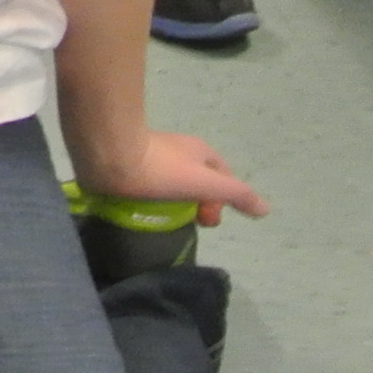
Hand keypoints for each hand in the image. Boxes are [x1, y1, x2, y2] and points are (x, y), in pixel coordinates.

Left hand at [72, 128, 270, 226]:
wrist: (108, 154)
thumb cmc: (161, 168)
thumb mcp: (206, 183)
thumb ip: (236, 194)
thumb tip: (265, 209)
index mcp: (198, 150)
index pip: (222, 177)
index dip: (222, 201)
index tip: (206, 221)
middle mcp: (176, 149)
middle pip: (195, 182)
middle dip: (196, 204)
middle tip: (185, 223)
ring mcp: (149, 156)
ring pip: (170, 185)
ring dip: (172, 204)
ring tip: (163, 221)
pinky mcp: (125, 165)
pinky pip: (145, 185)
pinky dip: (149, 199)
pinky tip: (141, 212)